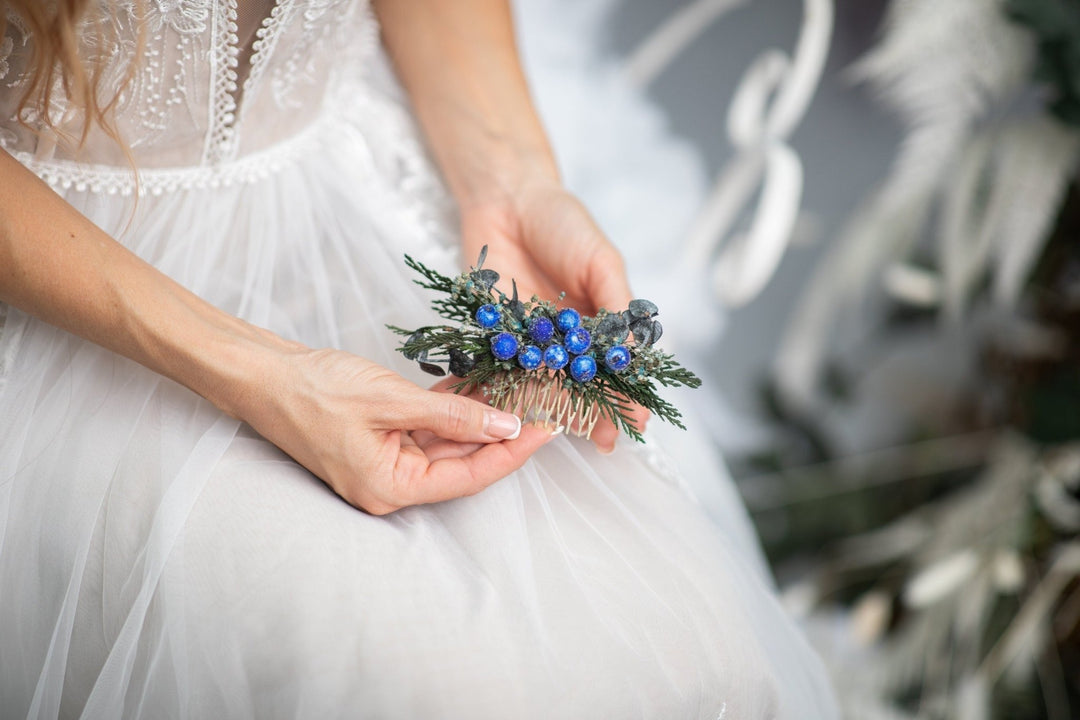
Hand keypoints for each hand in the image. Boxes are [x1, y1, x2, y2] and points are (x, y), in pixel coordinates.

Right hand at [242, 347, 554, 513]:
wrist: (262, 374)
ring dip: (480, 415)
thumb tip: (505, 425)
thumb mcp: (391, 401)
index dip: (512, 452)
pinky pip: (428, 426)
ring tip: (518, 387)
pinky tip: (478, 385)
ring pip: (448, 440)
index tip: (547, 428)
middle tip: (541, 400)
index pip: (469, 477)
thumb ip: (452, 416)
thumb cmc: (314, 391)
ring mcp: (386, 460)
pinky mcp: (382, 437)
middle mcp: (392, 483)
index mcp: (391, 488)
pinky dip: (451, 407)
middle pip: (462, 459)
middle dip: (502, 429)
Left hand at [460, 180, 650, 449]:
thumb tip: (632, 350)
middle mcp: (566, 338)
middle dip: (595, 411)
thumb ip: (615, 304)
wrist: (508, 198)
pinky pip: (503, 366)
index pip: (616, 366)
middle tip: (604, 438)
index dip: (627, 393)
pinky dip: (507, 387)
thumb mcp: (600, 261)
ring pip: (544, 383)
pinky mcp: (497, 334)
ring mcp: (532, 340)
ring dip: (554, 408)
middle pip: (582, 383)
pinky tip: (516, 408)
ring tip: (565, 430)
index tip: (637, 418)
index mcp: (598, 323)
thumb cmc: (562, 223)